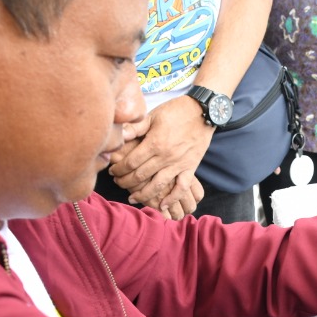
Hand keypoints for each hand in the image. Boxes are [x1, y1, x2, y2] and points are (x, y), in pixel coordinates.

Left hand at [108, 96, 213, 215]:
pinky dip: (172, 198)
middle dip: (125, 181)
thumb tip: (118, 134)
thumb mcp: (154, 115)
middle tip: (117, 183)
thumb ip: (136, 127)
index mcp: (154, 143)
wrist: (204, 112)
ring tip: (132, 197)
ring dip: (143, 194)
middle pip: (140, 176)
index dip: (118, 168)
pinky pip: (181, 188)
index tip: (112, 170)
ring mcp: (178, 164)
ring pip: (158, 185)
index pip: (130, 162)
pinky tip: (163, 205)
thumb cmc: (177, 111)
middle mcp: (165, 157)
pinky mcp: (190, 167)